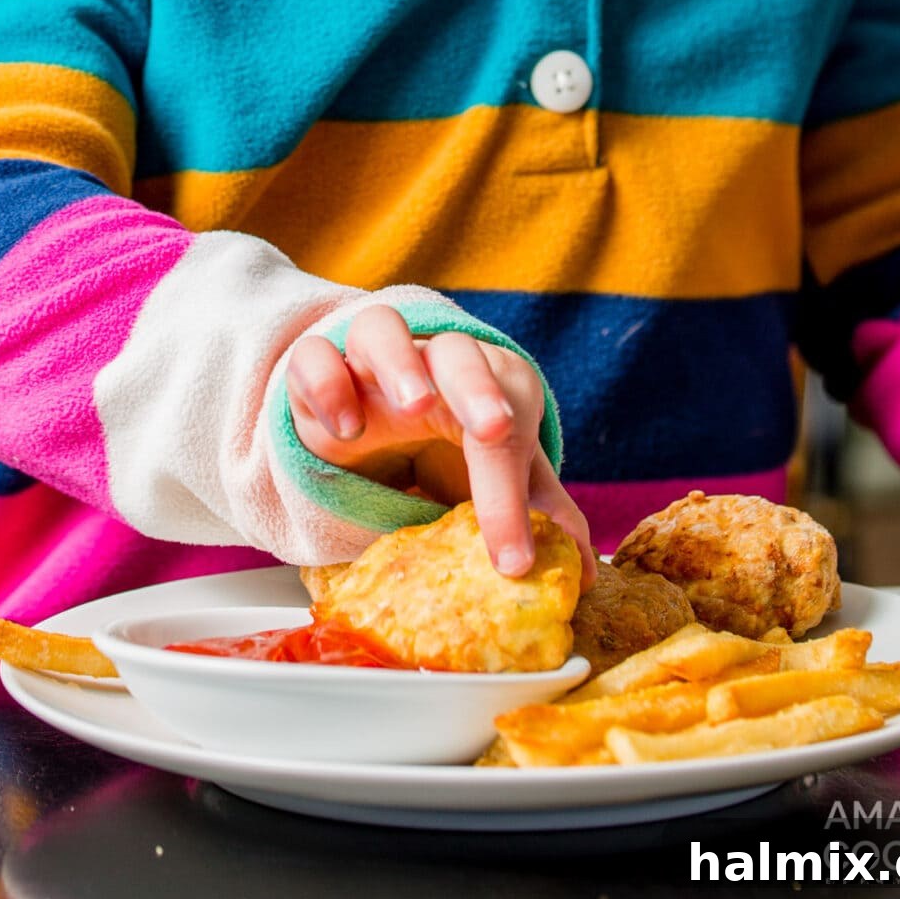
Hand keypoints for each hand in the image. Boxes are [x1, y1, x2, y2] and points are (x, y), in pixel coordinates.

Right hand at [286, 303, 595, 586]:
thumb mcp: (493, 476)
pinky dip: (327, 382)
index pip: (511, 426)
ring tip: (410, 406)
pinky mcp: (318, 366)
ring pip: (383, 329)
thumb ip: (535, 510)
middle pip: (460, 353)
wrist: (370, 407)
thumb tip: (584, 569)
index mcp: (492, 381)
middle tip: (493, 429)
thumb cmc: (444, 438)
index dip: (512, 497)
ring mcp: (373, 357)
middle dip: (478, 388)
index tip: (512, 561)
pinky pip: (315, 356)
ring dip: (400, 363)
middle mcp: (435, 358)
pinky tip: (343, 427)